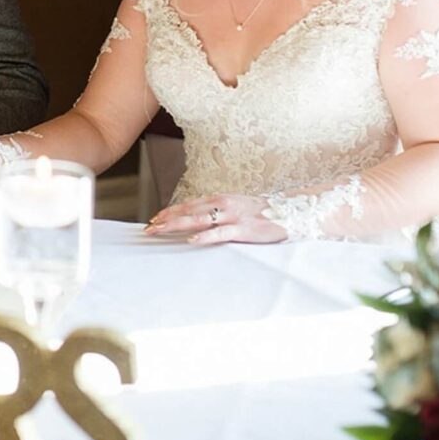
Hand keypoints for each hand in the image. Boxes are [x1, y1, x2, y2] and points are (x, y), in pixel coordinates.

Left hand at [143, 193, 287, 244]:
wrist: (290, 212)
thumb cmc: (260, 212)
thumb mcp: (235, 206)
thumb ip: (217, 210)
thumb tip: (197, 218)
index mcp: (219, 199)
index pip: (188, 204)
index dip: (170, 211)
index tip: (153, 219)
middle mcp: (222, 204)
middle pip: (188, 211)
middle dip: (166, 219)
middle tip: (148, 228)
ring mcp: (232, 216)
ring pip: (198, 219)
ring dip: (177, 225)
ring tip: (160, 230)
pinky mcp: (243, 229)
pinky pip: (221, 233)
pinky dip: (205, 236)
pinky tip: (192, 240)